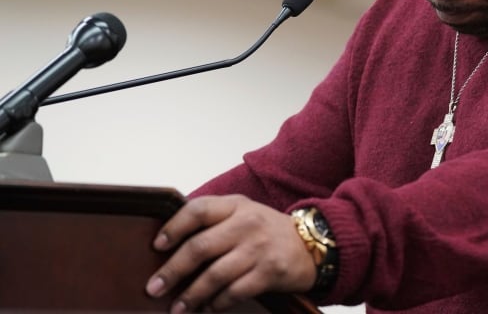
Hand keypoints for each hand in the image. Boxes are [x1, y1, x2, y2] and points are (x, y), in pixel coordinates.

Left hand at [145, 194, 315, 312]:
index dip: (174, 227)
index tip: (156, 245)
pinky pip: (234, 292)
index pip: (198, 210)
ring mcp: (259, 248)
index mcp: (236, 205)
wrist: (312, 244)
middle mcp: (247, 223)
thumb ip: (214, 220)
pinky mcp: (270, 272)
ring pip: (214, 275)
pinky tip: (208, 308)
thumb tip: (170, 242)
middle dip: (172, 270)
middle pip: (200, 247)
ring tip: (177, 307)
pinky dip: (217, 304)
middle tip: (154, 287)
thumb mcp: (244, 212)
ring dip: (191, 295)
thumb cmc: (268, 230)